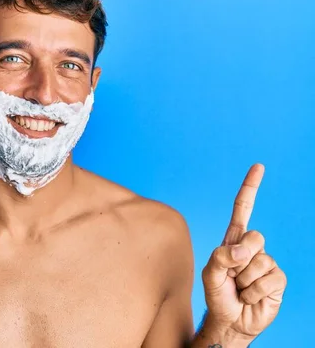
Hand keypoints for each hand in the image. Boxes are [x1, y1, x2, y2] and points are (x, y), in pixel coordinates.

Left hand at [201, 164, 286, 339]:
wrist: (230, 320)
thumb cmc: (218, 294)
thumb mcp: (211, 273)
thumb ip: (222, 257)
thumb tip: (243, 251)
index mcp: (233, 240)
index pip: (243, 209)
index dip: (250, 188)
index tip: (258, 166)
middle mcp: (252, 248)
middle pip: (255, 237)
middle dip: (240, 258)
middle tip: (232, 276)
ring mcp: (266, 263)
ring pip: (260, 262)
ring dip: (245, 280)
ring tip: (239, 288)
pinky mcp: (277, 280)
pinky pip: (269, 279)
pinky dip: (255, 291)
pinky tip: (251, 296)